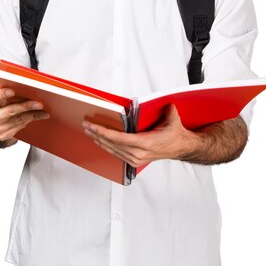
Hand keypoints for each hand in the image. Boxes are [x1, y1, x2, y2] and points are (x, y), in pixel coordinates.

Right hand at [0, 80, 49, 144]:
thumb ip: (0, 82)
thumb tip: (9, 73)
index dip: (2, 94)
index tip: (12, 91)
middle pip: (9, 111)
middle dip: (25, 106)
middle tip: (39, 103)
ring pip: (17, 121)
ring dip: (32, 115)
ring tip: (44, 110)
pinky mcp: (3, 136)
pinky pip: (19, 128)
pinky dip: (30, 121)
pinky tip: (38, 116)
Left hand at [82, 104, 197, 166]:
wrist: (179, 148)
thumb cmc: (174, 136)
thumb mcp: (173, 121)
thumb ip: (169, 111)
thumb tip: (166, 103)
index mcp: (145, 143)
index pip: (119, 138)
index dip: (104, 132)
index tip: (93, 127)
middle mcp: (138, 153)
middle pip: (112, 144)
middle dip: (97, 134)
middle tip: (86, 126)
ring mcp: (136, 159)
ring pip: (112, 150)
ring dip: (100, 141)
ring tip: (89, 132)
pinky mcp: (134, 161)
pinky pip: (116, 154)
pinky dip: (107, 147)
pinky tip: (100, 141)